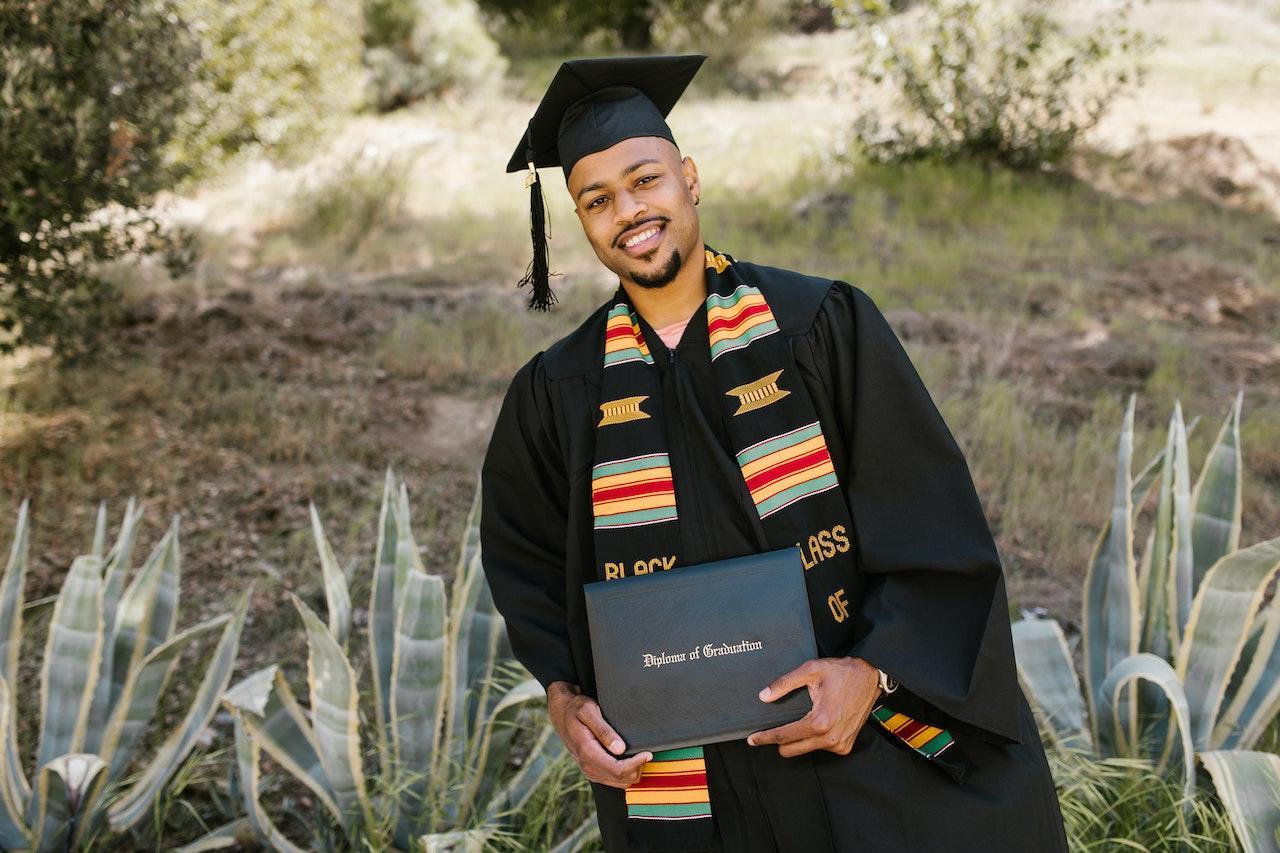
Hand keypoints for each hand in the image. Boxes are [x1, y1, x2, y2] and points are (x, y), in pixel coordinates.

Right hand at [547, 680, 653, 788]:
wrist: (561, 713)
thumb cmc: (576, 709)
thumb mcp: (589, 711)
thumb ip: (604, 730)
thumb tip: (620, 749)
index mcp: (587, 751)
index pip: (617, 770)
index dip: (635, 764)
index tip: (647, 753)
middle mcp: (587, 765)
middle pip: (620, 780)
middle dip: (637, 769)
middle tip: (647, 753)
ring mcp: (589, 770)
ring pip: (618, 783)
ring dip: (632, 773)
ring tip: (640, 756)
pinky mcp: (591, 770)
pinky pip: (612, 780)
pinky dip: (625, 774)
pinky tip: (630, 760)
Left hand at [746, 657, 880, 757]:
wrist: (871, 678)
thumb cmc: (841, 672)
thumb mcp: (810, 670)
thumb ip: (784, 684)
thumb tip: (763, 696)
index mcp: (819, 722)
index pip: (784, 736)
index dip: (765, 738)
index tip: (751, 739)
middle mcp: (830, 738)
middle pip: (791, 750)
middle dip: (778, 742)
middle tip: (769, 731)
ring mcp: (839, 745)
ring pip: (805, 750)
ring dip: (797, 740)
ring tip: (799, 721)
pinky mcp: (845, 746)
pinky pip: (820, 748)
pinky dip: (813, 739)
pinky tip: (815, 724)